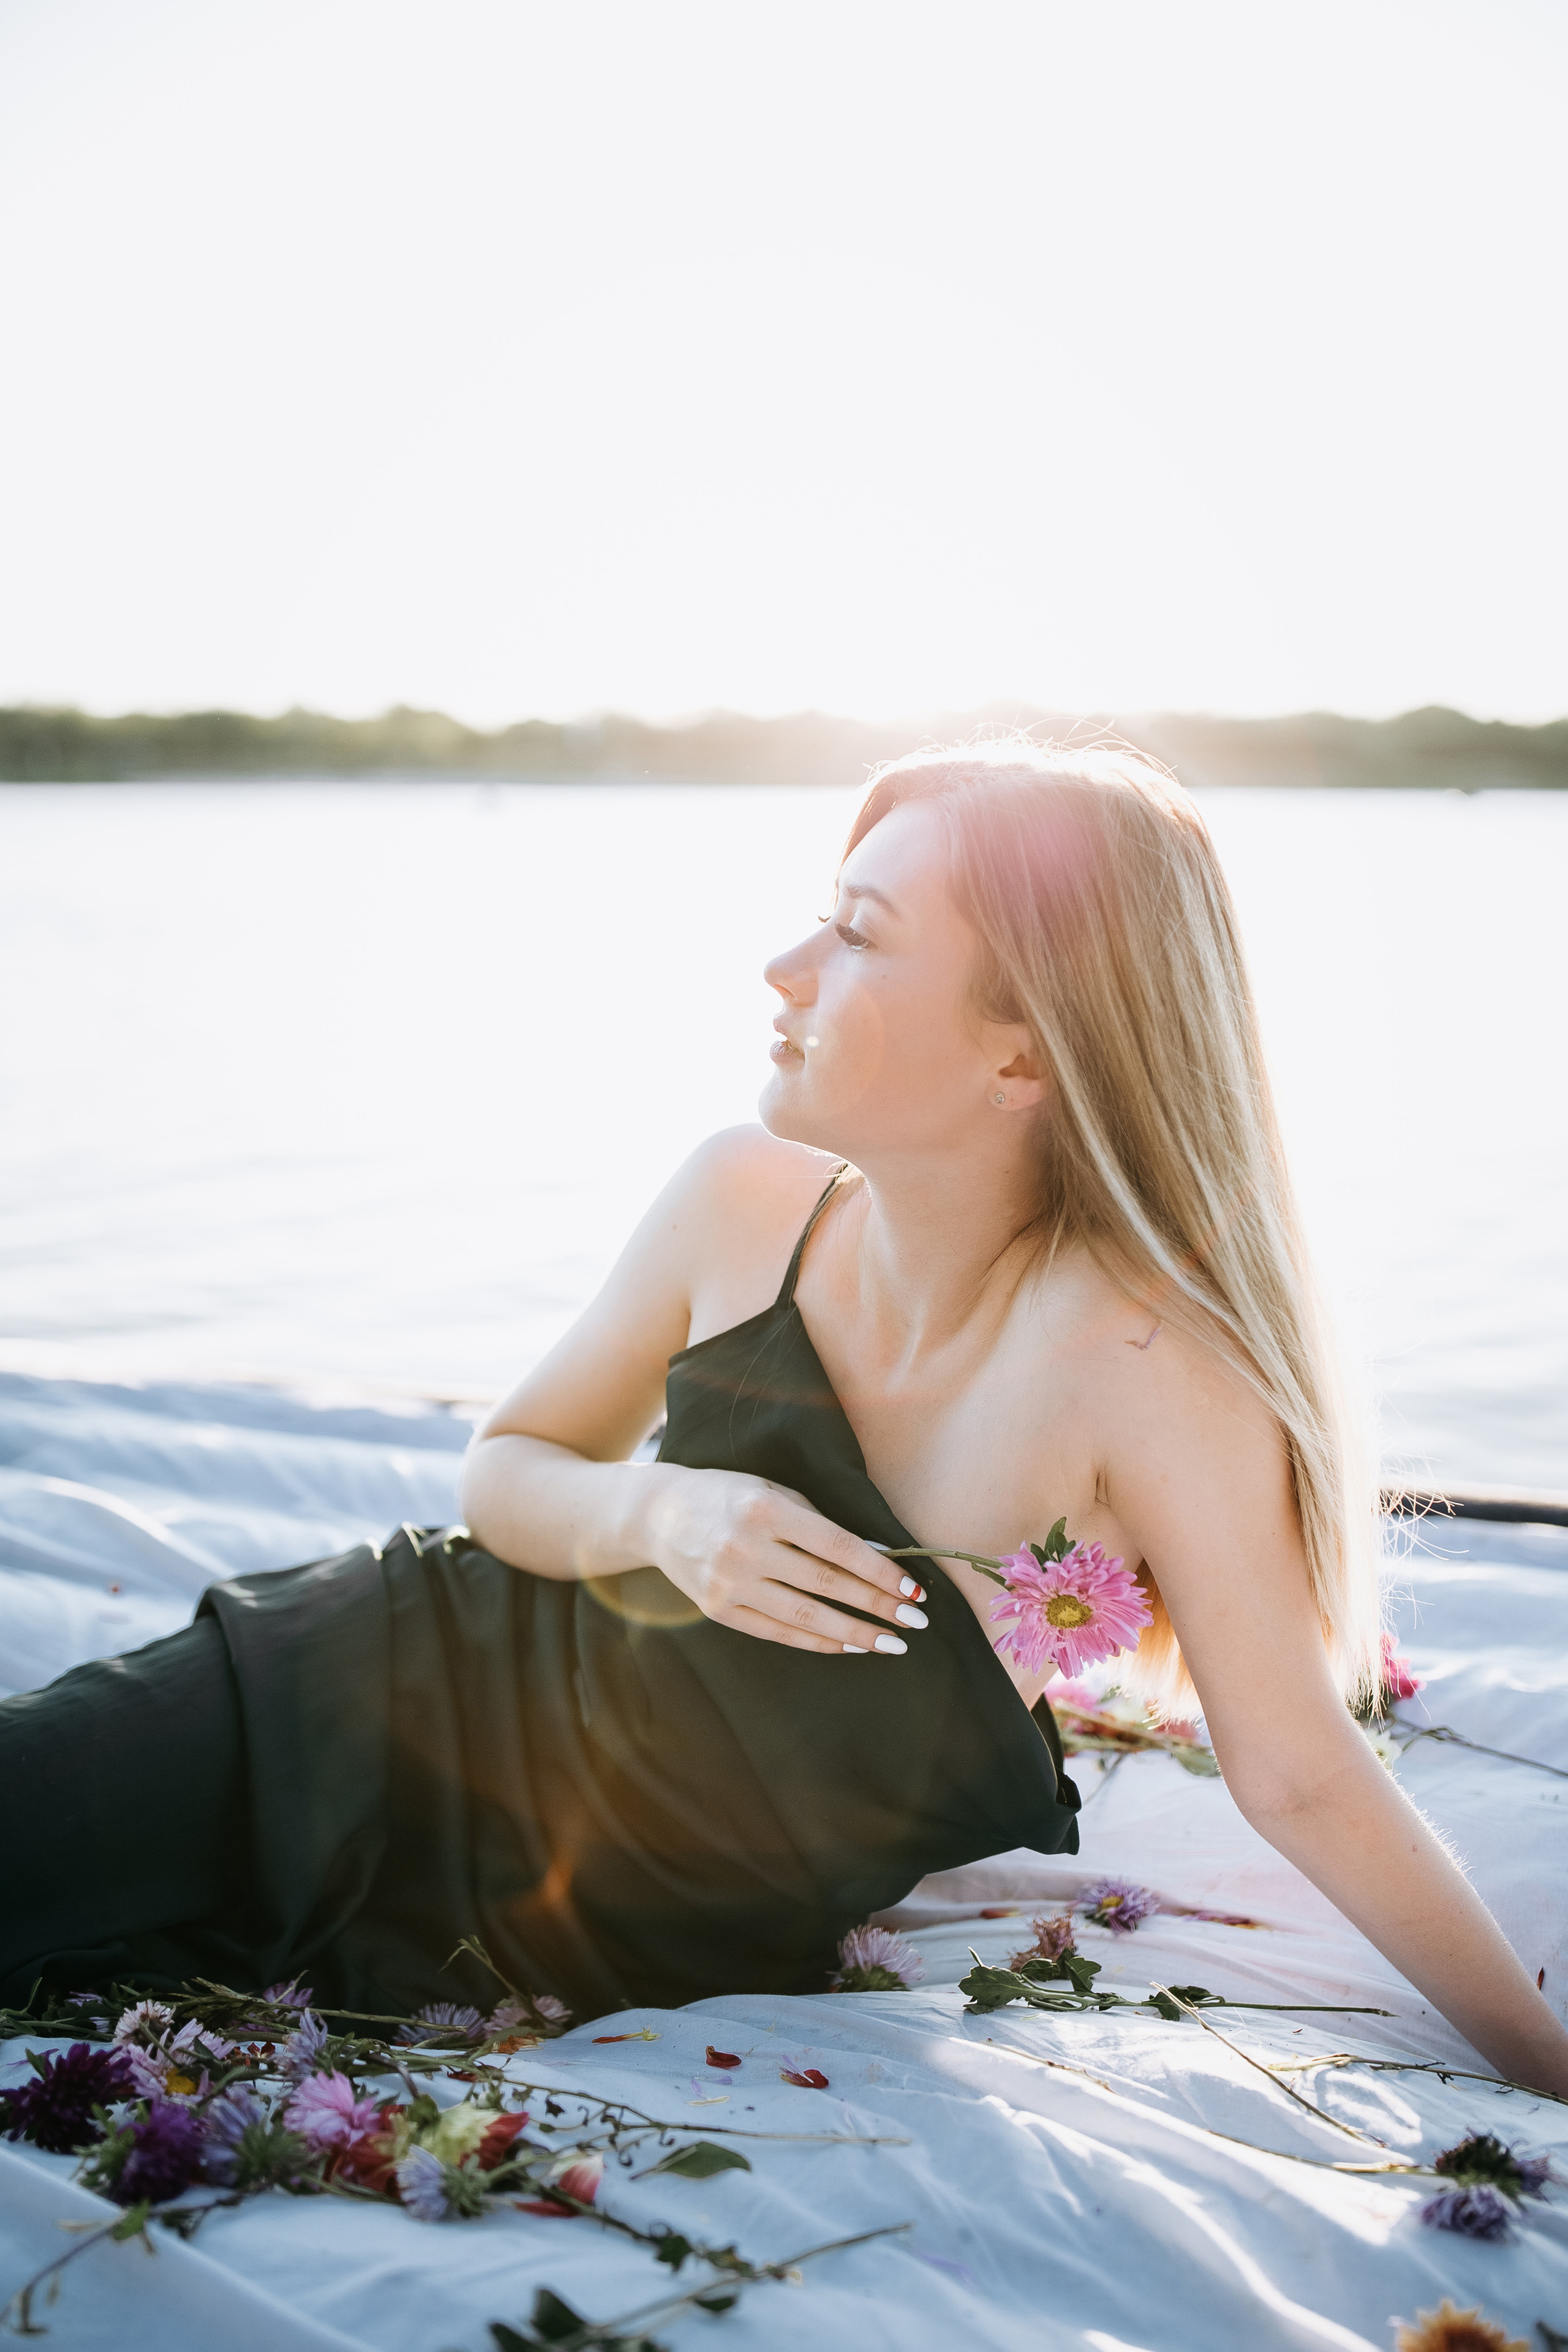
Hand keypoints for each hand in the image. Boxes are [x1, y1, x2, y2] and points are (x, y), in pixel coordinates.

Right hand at [641, 1465, 928, 1653]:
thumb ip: (821, 1522)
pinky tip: (847, 1646)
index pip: (837, 1546)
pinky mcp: (718, 1610)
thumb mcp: (774, 1491)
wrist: (659, 1514)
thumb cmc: (729, 1496)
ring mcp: (729, 1584)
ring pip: (805, 1616)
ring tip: (890, 1644)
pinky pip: (777, 1632)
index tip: (912, 1589)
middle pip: (826, 1584)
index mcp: (765, 1509)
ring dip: (854, 1633)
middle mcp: (745, 1548)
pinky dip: (816, 1641)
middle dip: (876, 1606)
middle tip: (915, 1623)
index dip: (879, 1570)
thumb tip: (878, 1555)